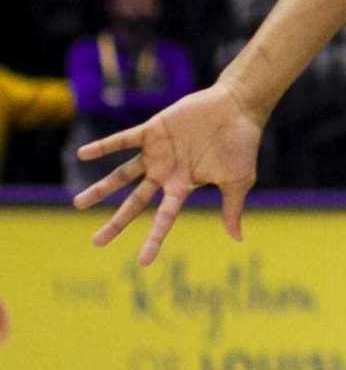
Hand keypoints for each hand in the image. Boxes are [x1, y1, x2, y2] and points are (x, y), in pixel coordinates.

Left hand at [72, 83, 263, 266]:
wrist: (238, 107)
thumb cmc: (242, 144)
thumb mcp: (238, 181)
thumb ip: (232, 208)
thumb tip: (237, 238)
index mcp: (183, 186)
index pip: (164, 218)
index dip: (154, 239)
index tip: (143, 262)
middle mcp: (165, 172)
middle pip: (135, 202)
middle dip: (116, 223)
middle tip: (96, 242)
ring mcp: (156, 152)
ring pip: (122, 175)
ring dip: (101, 189)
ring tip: (78, 203)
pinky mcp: (152, 130)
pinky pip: (123, 140)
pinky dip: (103, 147)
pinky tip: (83, 155)